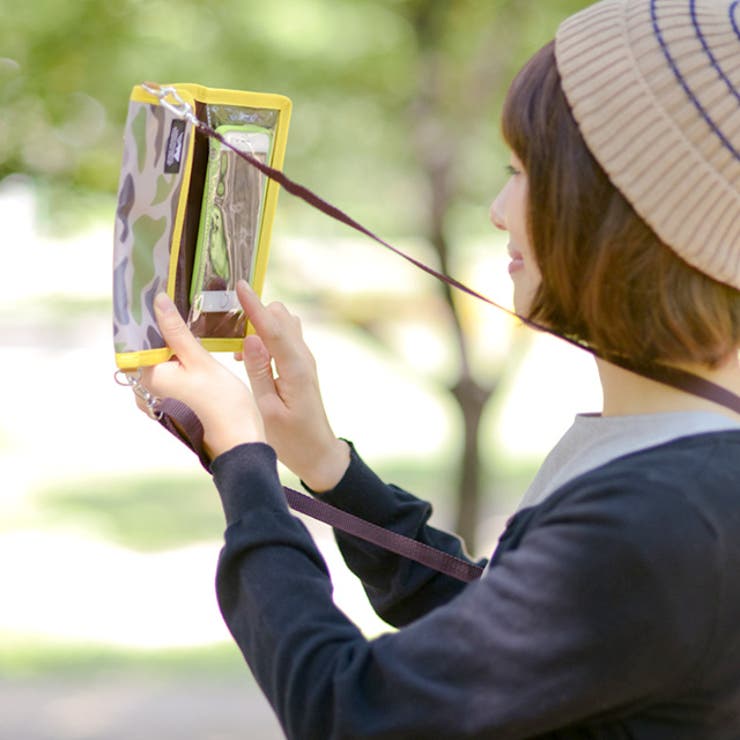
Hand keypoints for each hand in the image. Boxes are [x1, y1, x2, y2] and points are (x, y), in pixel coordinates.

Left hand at [141, 293, 265, 458]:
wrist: (240, 444)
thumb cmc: (223, 405)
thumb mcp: (201, 361)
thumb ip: (177, 331)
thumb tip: (158, 301)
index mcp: (147, 379)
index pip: (136, 339)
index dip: (148, 317)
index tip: (160, 295)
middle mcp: (145, 393)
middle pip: (148, 351)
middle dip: (162, 330)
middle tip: (179, 305)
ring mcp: (157, 402)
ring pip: (160, 363)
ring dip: (172, 345)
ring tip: (189, 325)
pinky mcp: (170, 407)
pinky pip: (169, 376)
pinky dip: (179, 362)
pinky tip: (194, 352)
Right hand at [236, 281, 349, 491]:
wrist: (318, 452)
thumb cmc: (291, 438)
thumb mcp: (268, 409)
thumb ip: (259, 372)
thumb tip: (250, 338)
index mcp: (295, 368)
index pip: (274, 328)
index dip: (255, 306)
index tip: (239, 286)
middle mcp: (303, 358)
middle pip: (280, 317)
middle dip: (255, 313)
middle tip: (226, 327)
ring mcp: (303, 361)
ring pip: (283, 324)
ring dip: (260, 325)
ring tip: (235, 344)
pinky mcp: (300, 366)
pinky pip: (283, 338)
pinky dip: (266, 336)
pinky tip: (247, 355)